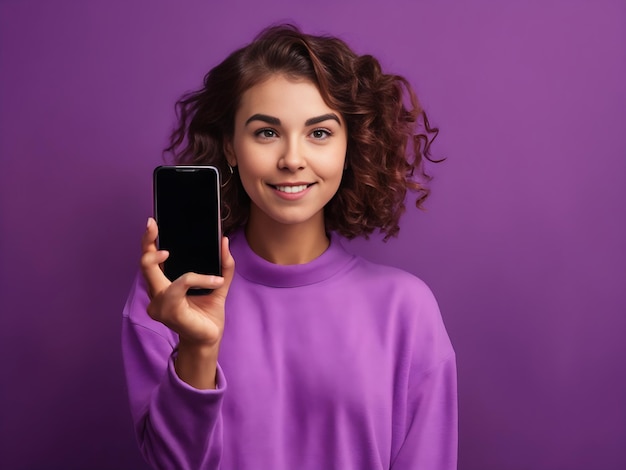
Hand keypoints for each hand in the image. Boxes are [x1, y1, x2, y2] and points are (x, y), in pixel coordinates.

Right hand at [140, 218, 234, 348]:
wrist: (209, 338)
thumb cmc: (208, 312)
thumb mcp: (219, 283)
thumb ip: (223, 264)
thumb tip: (224, 240)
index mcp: (163, 283)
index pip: (150, 258)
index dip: (148, 240)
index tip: (152, 222)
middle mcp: (156, 292)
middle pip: (144, 264)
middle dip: (148, 244)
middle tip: (154, 226)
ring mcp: (158, 304)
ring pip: (160, 275)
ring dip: (192, 273)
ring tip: (215, 277)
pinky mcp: (167, 312)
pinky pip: (179, 285)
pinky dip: (198, 280)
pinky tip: (215, 282)